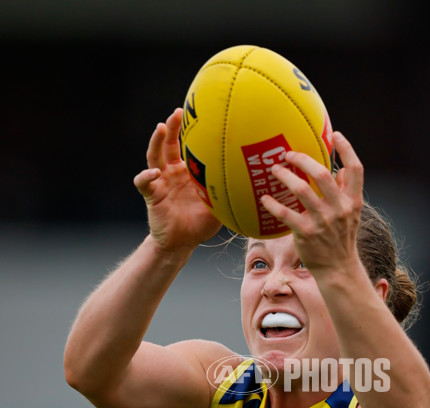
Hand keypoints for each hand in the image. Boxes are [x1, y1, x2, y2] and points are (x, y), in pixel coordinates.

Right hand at [133, 108, 221, 251]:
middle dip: (171, 126)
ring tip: (160, 128)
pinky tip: (154, 173)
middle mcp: (172, 172)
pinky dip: (146, 176)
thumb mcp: (219, 208)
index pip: (186, 146)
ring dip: (155, 141)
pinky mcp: (151, 195)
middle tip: (177, 112)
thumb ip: (229, 196)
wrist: (181, 243)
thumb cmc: (199, 225)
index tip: (200, 115)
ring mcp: (160, 182)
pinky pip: (144, 183)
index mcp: (187, 172)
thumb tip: (255, 188)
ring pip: (153, 156)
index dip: (189, 131)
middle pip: (167, 143)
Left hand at [260, 132, 363, 273]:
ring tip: (274, 170)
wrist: (337, 268)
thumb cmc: (341, 238)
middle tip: (289, 154)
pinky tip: (265, 198)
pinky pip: (285, 214)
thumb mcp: (351, 215)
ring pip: (301, 190)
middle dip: (303, 160)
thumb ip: (346, 192)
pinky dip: (272, 204)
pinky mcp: (305, 233)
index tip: (336, 135)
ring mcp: (322, 221)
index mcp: (353, 201)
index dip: (347, 149)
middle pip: (322, 174)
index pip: (355, 170)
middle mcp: (339, 209)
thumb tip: (340, 170)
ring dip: (285, 177)